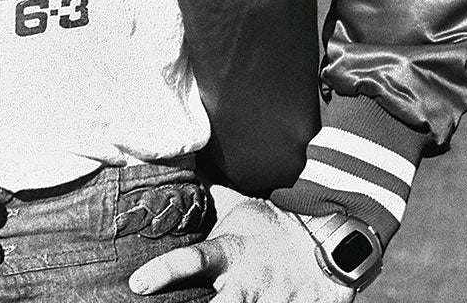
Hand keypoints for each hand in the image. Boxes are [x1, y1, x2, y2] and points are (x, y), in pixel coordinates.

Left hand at [127, 195, 355, 302]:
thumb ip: (213, 201)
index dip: (162, 272)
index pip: (190, 260)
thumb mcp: (241, 209)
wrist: (328, 238)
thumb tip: (191, 175)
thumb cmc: (275, 225)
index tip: (138, 284)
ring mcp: (273, 302)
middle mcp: (247, 282)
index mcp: (229, 253)